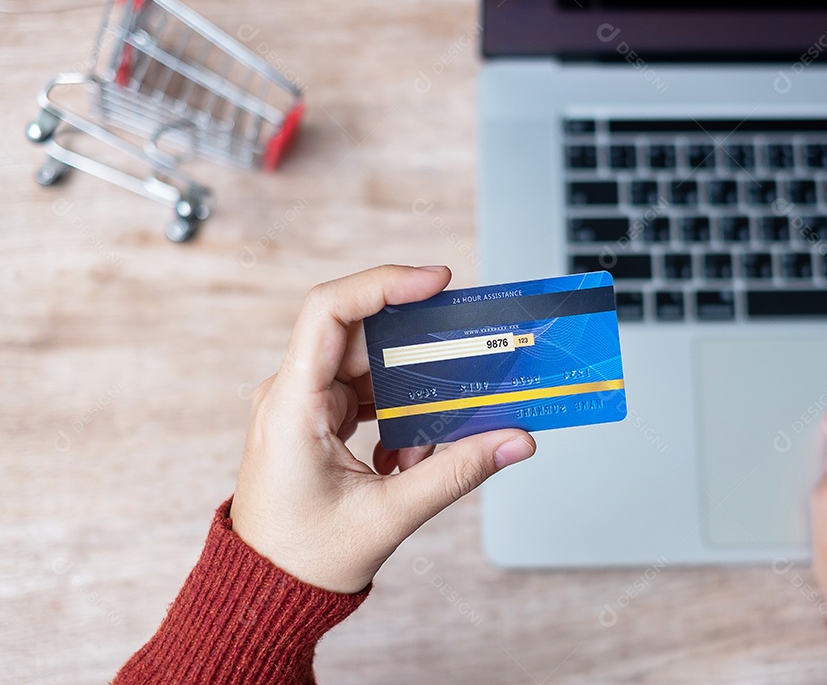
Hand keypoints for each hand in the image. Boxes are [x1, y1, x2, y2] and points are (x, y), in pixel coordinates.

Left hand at [230, 265, 536, 593]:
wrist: (264, 594)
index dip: (385, 285)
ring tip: (447, 419)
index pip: (331, 312)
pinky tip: (415, 452)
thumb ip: (456, 472)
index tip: (437, 281)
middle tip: (472, 347)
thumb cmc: (301, 559)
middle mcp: (292, 395)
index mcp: (292, 406)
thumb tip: (514, 440)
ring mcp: (303, 406)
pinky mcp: (317, 421)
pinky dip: (401, 415)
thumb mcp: (388, 516)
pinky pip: (368, 396)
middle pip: (363, 337)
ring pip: (371, 368)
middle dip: (422, 344)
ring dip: (415, 391)